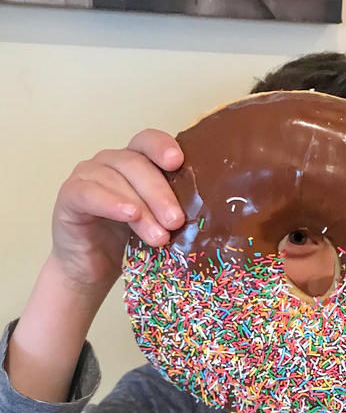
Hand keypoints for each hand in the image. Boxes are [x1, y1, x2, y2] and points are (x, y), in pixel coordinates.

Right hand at [52, 129, 184, 293]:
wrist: (91, 270)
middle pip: (136, 164)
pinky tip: (129, 215)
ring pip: (116, 180)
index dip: (162, 146)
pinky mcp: (70, 195)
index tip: (178, 162)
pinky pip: (89, 193)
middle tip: (177, 221)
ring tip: (159, 236)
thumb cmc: (129, 243)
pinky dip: (111, 203)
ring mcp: (87, 176)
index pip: (148, 142)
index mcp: (136, 163)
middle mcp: (110, 162)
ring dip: (142, 208)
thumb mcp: (157, 223)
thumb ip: (173, 210)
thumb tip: (209, 214)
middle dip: (160, 193)